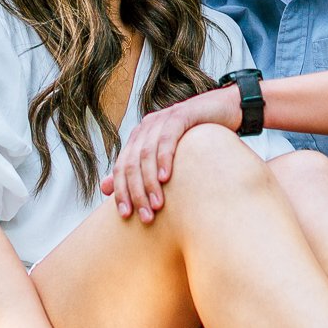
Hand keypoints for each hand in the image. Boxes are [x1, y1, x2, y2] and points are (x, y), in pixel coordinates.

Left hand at [101, 88, 236, 222]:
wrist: (223, 110)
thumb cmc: (196, 139)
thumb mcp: (165, 157)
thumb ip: (137, 171)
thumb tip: (104, 188)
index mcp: (138, 138)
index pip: (121, 167)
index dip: (121, 191)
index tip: (126, 215)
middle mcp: (145, 128)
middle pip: (131, 163)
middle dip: (136, 192)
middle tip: (146, 216)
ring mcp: (161, 119)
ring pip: (146, 154)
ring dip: (149, 182)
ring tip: (157, 205)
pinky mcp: (180, 115)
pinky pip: (167, 138)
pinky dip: (164, 159)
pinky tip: (166, 178)